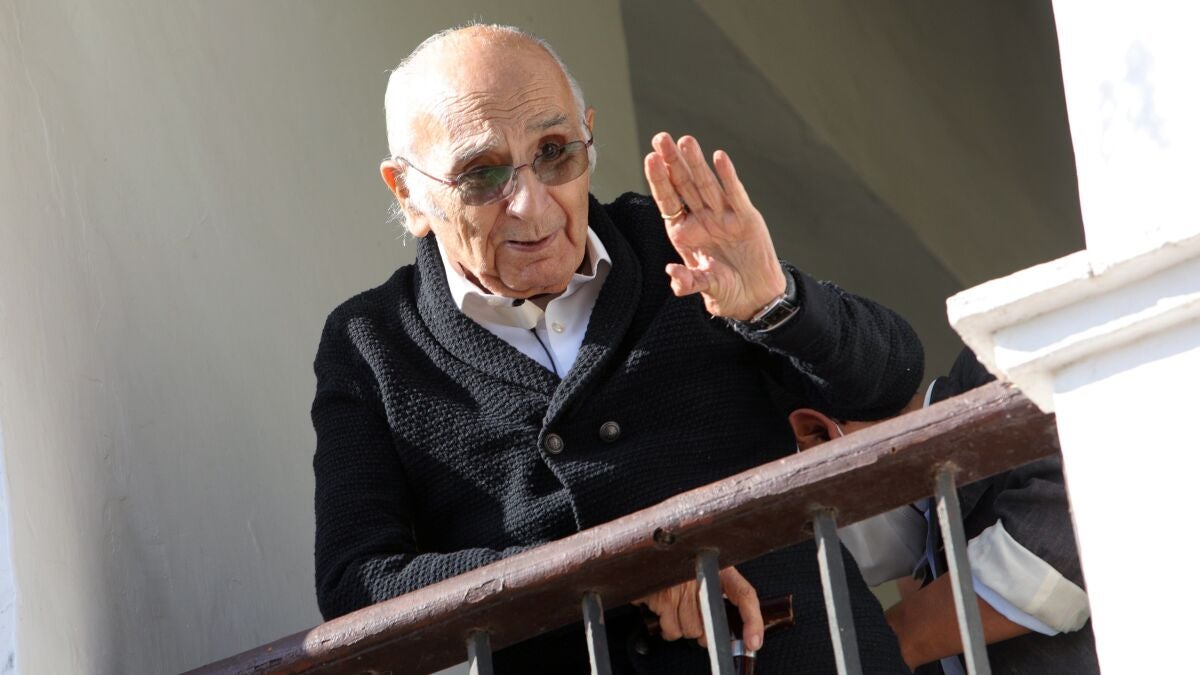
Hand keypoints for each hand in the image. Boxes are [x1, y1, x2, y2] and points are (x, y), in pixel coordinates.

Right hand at [634, 565, 763, 650]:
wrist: (649, 550)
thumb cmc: (678, 562)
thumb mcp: (705, 569)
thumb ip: (720, 593)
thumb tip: (738, 631)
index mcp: (719, 569)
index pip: (745, 595)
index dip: (752, 621)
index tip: (753, 641)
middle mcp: (701, 578)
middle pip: (710, 626)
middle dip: (702, 630)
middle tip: (693, 615)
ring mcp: (681, 589)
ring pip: (689, 631)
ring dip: (682, 627)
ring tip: (676, 608)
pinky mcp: (662, 598)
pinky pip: (669, 630)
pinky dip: (667, 627)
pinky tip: (664, 610)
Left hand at [643, 133, 787, 320]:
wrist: (754, 295)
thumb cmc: (725, 289)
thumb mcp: (704, 287)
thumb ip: (688, 281)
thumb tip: (672, 273)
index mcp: (684, 232)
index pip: (668, 200)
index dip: (659, 180)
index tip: (650, 159)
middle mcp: (701, 219)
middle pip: (683, 185)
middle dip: (672, 161)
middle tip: (661, 137)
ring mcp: (722, 216)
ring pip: (706, 183)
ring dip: (696, 162)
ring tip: (685, 141)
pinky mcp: (745, 217)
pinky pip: (734, 194)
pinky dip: (728, 176)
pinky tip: (719, 158)